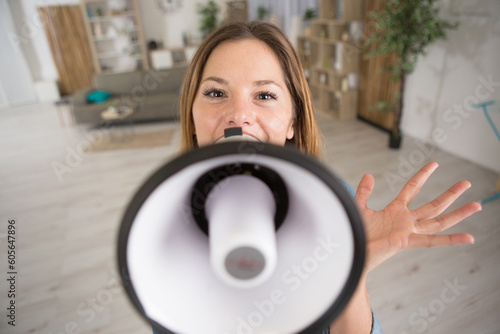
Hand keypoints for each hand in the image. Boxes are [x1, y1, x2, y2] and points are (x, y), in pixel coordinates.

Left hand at [355, 162, 481, 272]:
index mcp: (395, 212)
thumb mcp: (360, 208)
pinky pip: (431, 241)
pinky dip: (450, 239)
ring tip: (477, 205)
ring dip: (458, 213)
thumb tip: (369, 175)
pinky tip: (469, 237)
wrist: (350, 250)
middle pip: (433, 205)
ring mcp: (407, 231)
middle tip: (467, 183)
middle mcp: (405, 221)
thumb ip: (364, 192)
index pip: (412, 189)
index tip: (434, 164)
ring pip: (438, 221)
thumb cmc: (355, 233)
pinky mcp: (405, 241)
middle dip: (450, 194)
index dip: (422, 176)